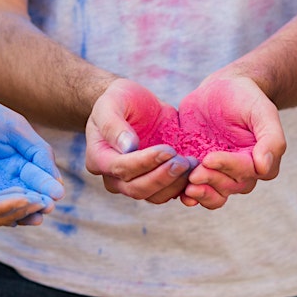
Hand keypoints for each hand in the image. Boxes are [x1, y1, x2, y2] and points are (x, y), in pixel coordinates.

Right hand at [85, 79, 193, 203]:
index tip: (168, 150)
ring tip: (193, 164)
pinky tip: (197, 173)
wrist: (131, 103)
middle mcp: (114, 177)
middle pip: (137, 189)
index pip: (121, 168)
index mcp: (99, 158)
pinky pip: (168, 193)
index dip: (145, 162)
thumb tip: (128, 147)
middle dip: (163, 177)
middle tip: (184, 162)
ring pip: (154, 196)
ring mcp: (134, 182)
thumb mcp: (111, 103)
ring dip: (175, 184)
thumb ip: (114, 124)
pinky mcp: (154, 181)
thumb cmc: (118, 100)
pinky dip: (183, 188)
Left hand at [178, 76, 285, 209]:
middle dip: (211, 181)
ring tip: (187, 188)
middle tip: (194, 174)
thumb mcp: (262, 110)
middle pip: (229, 186)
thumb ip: (271, 138)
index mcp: (258, 159)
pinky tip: (180, 192)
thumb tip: (264, 167)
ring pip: (215, 194)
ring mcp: (219, 172)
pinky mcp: (199, 169)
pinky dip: (189, 195)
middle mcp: (240, 171)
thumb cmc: (245, 97)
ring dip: (202, 194)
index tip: (209, 158)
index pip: (246, 172)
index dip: (228, 167)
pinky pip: (197, 189)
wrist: (220, 88)